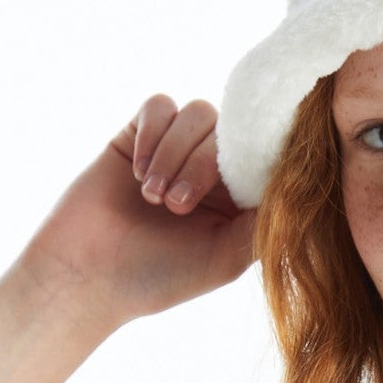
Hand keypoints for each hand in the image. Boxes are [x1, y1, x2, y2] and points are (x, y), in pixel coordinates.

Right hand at [15, 93, 259, 326]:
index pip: (262, 158)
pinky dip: (154, 136)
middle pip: (228, 131)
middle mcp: (208, 171)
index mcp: (236, 201)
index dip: (256, 159)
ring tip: (154, 197)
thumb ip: (262, 224)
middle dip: (202, 165)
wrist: (86, 276)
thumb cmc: (157, 278)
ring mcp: (173, 150)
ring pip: (197, 113)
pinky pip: (159, 105)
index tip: (236, 182)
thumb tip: (296, 189)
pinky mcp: (137, 135)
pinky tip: (138, 174)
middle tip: (176, 207)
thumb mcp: (224, 259)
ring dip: (176, 153)